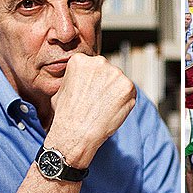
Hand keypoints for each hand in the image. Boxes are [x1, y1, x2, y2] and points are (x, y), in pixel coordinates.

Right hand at [48, 54, 135, 168]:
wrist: (76, 132)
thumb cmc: (66, 114)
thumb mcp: (62, 89)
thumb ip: (74, 79)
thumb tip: (80, 79)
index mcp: (80, 60)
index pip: (93, 66)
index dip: (92, 80)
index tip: (89, 91)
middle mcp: (99, 62)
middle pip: (108, 71)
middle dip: (105, 84)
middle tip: (97, 101)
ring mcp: (116, 73)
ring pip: (119, 81)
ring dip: (115, 93)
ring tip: (103, 107)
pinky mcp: (128, 86)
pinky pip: (130, 92)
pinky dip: (124, 101)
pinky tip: (112, 110)